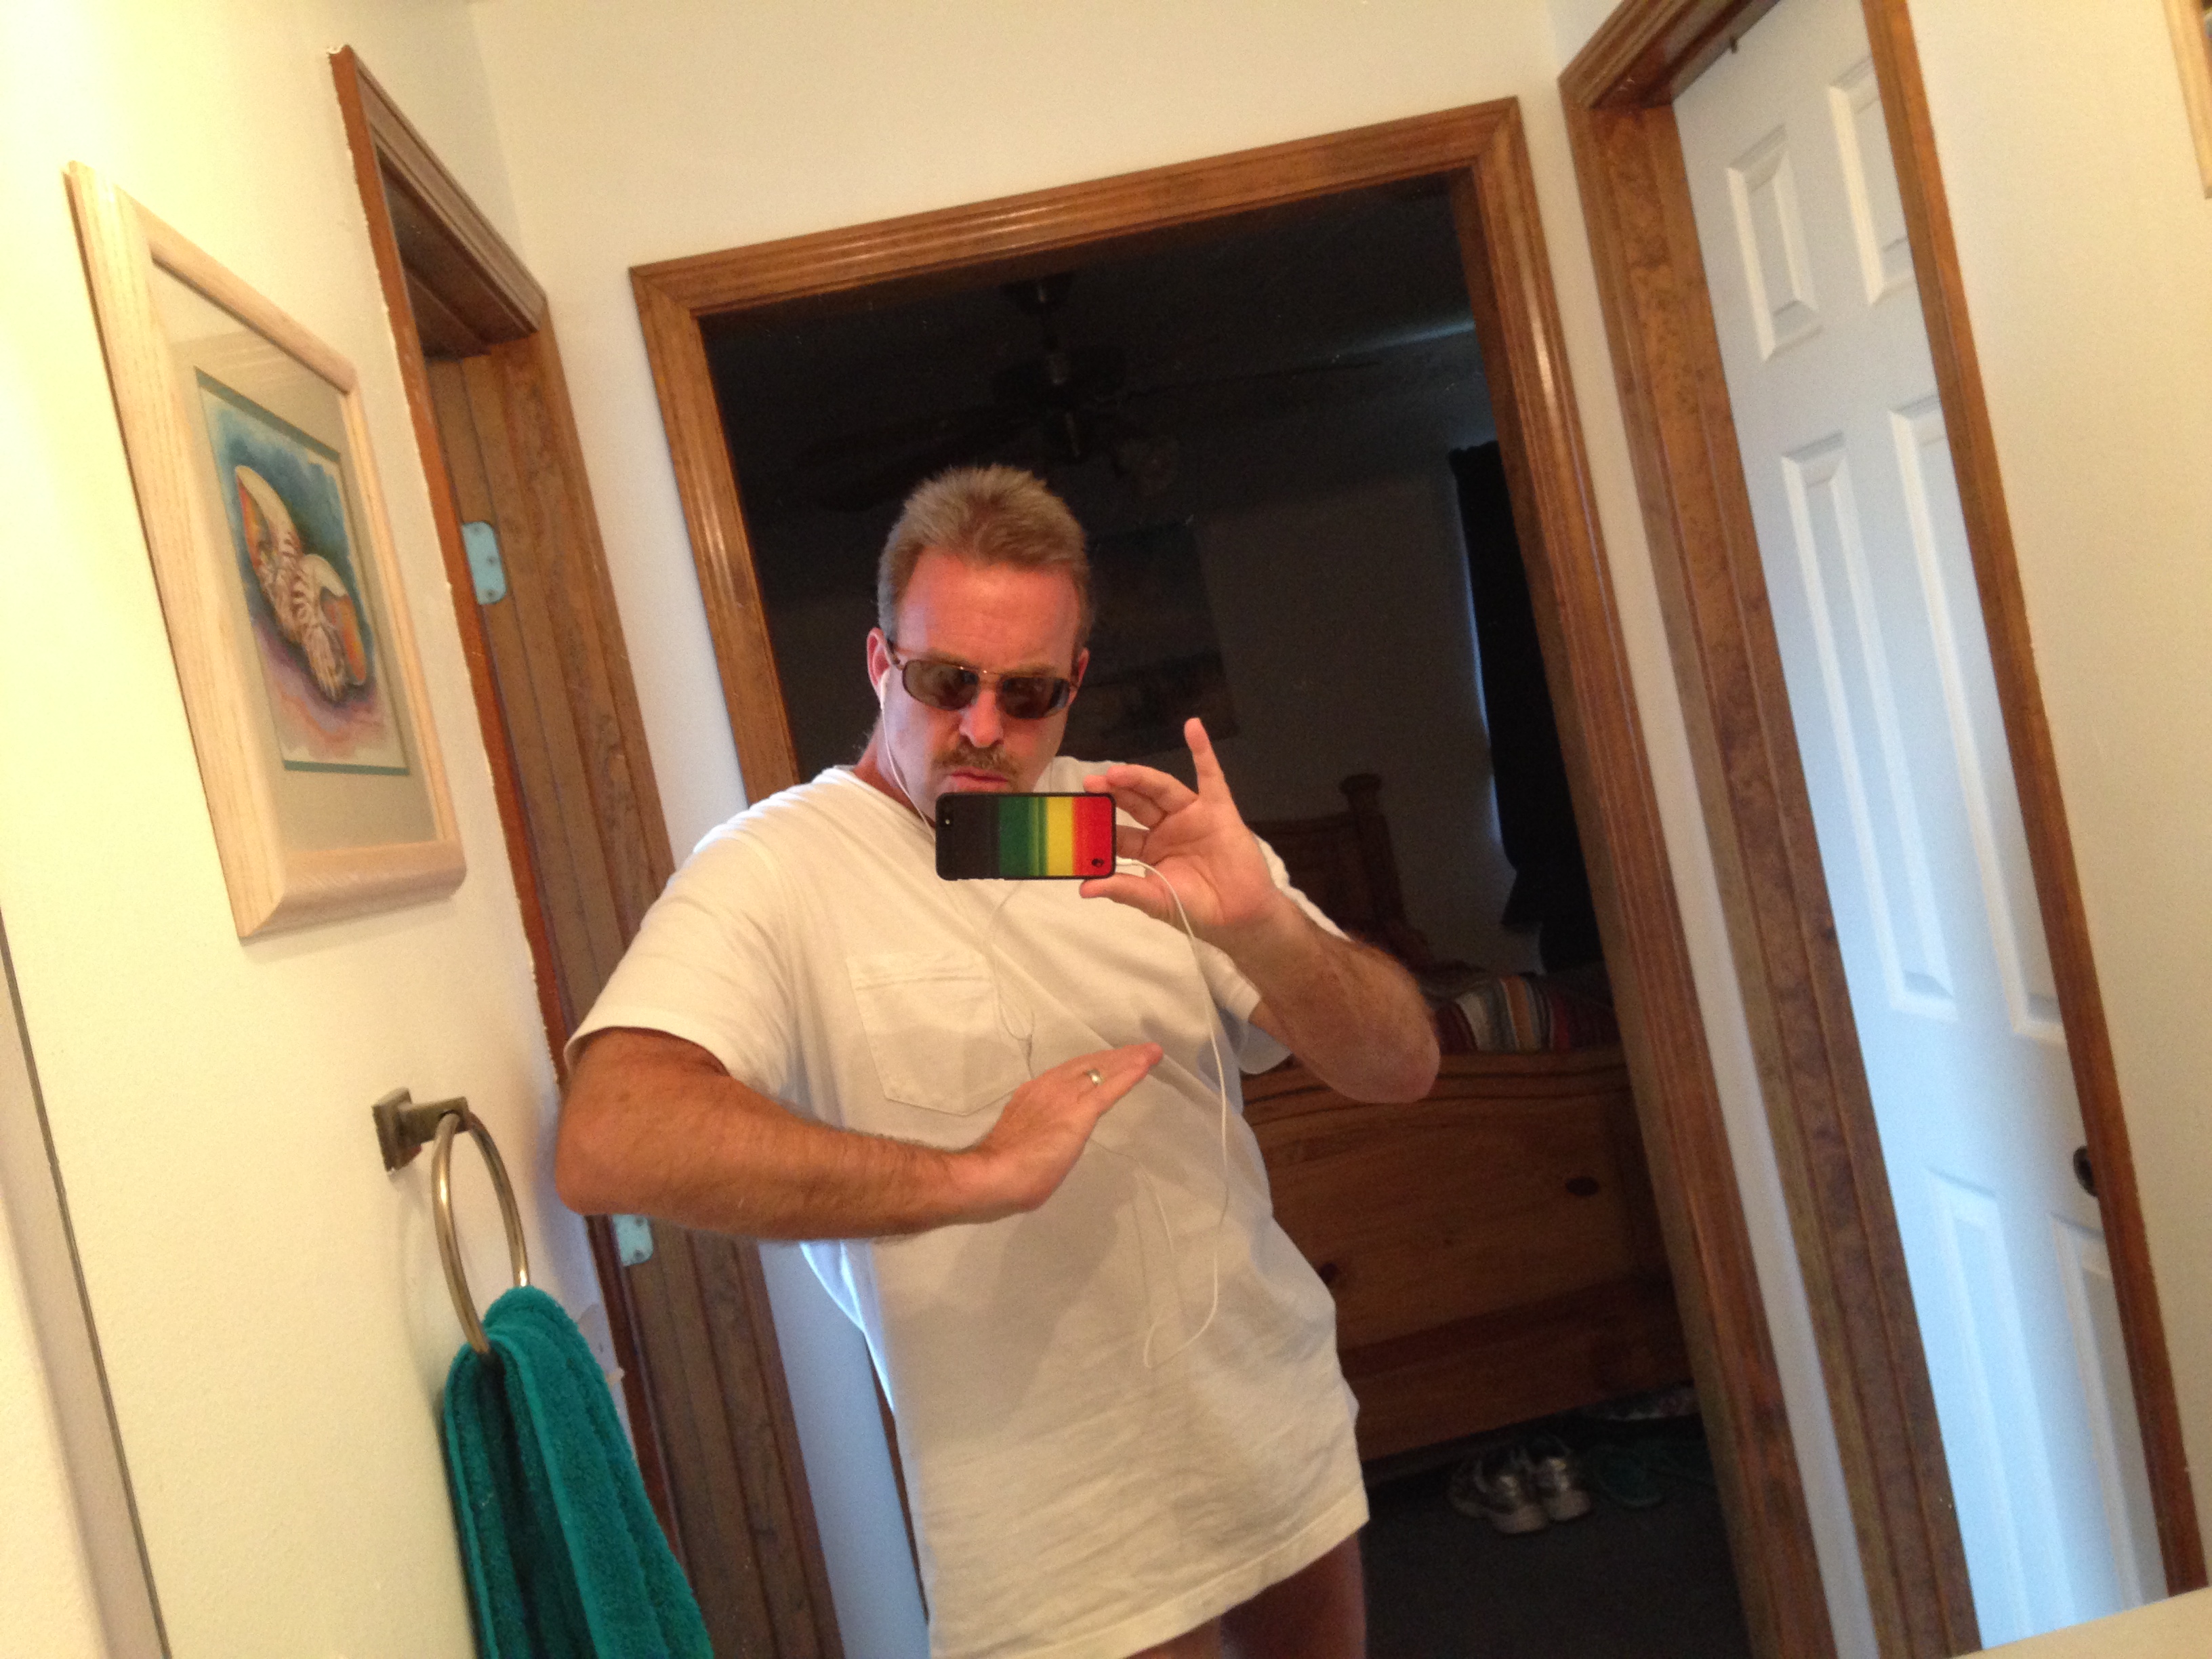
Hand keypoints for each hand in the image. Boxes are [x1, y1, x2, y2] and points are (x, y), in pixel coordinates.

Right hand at [955, 1043, 1161, 1221]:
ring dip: (1128, 1060)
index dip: (1093, 1064)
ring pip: (1102, 1071)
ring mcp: (1065, 1098)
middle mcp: (1049, 1087)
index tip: (1111, 1060)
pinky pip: (1110, 1088)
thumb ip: (1040, 1136)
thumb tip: (1049, 1145)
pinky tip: (1146, 1065)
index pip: (1069, 1073)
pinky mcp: (1079, 1113)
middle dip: (1116, 1056)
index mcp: (1033, 1094)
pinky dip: (1130, 1074)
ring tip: (1150, 1052)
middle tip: (1140, 1050)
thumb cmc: (1001, 1171)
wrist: (991, 1175)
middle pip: (1089, 1064)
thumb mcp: (1024, 1142)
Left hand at [1078, 717, 1295, 949]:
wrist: (1241, 917)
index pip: (1119, 833)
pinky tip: (1193, 727)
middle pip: (1136, 804)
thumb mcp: (1155, 901)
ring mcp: (1192, 816)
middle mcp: (1167, 828)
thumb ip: (1124, 890)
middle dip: (1114, 793)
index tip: (1076, 820)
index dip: (1100, 827)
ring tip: (1117, 772)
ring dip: (1141, 777)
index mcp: (1149, 850)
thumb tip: (1085, 889)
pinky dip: (1203, 751)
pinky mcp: (1219, 809)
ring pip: (1162, 790)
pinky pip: (1211, 776)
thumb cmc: (1197, 910)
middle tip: (1090, 784)